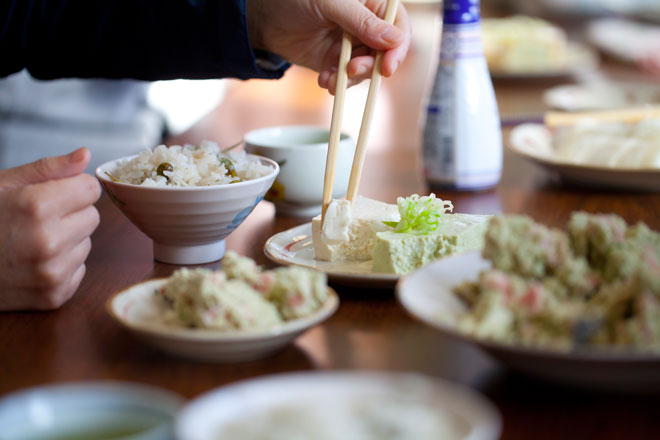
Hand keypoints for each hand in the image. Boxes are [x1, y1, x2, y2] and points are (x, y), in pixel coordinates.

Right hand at [0, 148, 100, 310]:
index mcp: (36, 207)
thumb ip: (49, 168)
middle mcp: (47, 242)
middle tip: (35, 220)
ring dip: (67, 241)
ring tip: (30, 242)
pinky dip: (62, 266)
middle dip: (70, 214)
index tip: (50, 194)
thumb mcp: (4, 184)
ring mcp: (51, 273)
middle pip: (93, 216)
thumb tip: (85, 154)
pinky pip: (79, 270)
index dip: (71, 188)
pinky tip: (32, 263)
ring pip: (87, 244)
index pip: (91, 188)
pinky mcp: (54, 296)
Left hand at [247, 0, 410, 93]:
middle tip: (353, 71)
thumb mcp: (330, 3)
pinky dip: (338, 84)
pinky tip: (324, 81)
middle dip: (371, 66)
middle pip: (385, 52)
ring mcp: (351, 45)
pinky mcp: (336, 62)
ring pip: (367, 69)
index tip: (387, 67)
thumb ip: (361, 21)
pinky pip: (346, 79)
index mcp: (371, 3)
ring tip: (331, 77)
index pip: (398, 26)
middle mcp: (365, 25)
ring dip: (352, 78)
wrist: (263, 15)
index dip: (398, 48)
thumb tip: (394, 40)